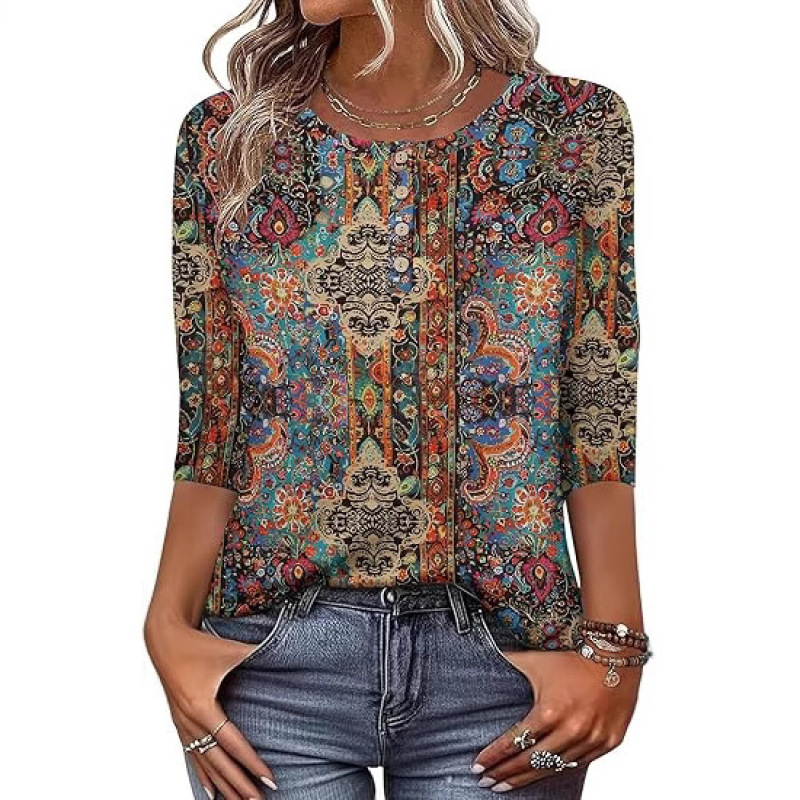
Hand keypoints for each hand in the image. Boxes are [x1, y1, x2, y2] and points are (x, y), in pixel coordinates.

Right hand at [144, 611, 277, 797]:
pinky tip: (211, 793)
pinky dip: (203, 776)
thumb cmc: (198, 644)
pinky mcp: (180, 724)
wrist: (165, 639)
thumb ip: (257, 652)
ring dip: (224, 786)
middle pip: (219, 762)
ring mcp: (183, 725)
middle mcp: (191, 721)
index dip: (252, 763)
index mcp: (203, 706)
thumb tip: (286, 650)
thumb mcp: (230, 650)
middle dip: (240, 785)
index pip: (233, 743)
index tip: (270, 779)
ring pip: (206, 764)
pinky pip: (192, 757)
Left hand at [471, 648, 640, 791]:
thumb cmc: (572, 659)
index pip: (514, 742)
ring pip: (553, 769)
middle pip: (530, 762)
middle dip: (505, 774)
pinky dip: (556, 771)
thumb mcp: (535, 661)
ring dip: (527, 779)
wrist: (614, 656)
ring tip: (506, 785)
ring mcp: (591, 740)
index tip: (477, 767)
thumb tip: (484, 652)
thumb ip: (508, 661)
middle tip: (486, 781)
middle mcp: (571, 730)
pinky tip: (540, 775)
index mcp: (550, 712)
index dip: (494, 757)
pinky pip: (577, 764)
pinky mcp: (607, 743)